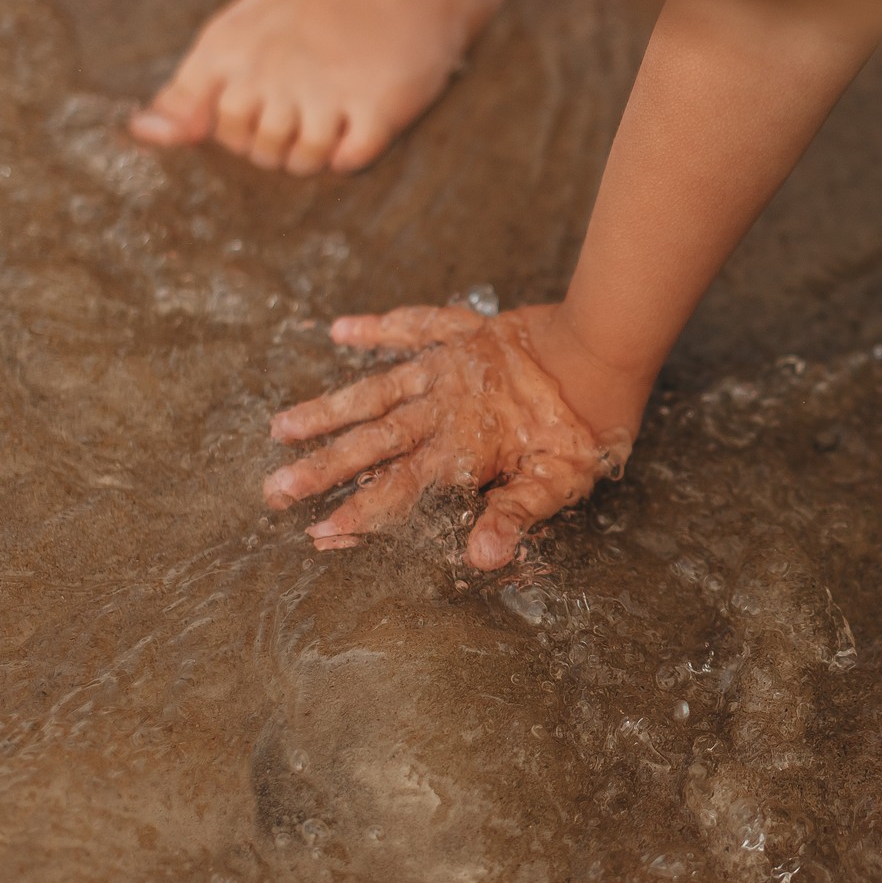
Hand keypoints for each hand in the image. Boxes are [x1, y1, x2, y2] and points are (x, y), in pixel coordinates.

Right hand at [263, 303, 641, 568]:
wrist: (609, 346)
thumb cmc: (590, 422)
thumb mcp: (562, 482)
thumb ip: (515, 515)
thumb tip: (480, 559)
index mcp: (464, 449)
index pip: (401, 488)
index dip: (360, 513)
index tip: (317, 533)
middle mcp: (444, 407)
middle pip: (372, 442)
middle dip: (322, 468)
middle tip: (272, 491)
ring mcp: (448, 366)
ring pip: (376, 389)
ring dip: (328, 408)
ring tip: (280, 427)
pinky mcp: (462, 332)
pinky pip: (413, 324)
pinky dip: (378, 325)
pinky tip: (341, 329)